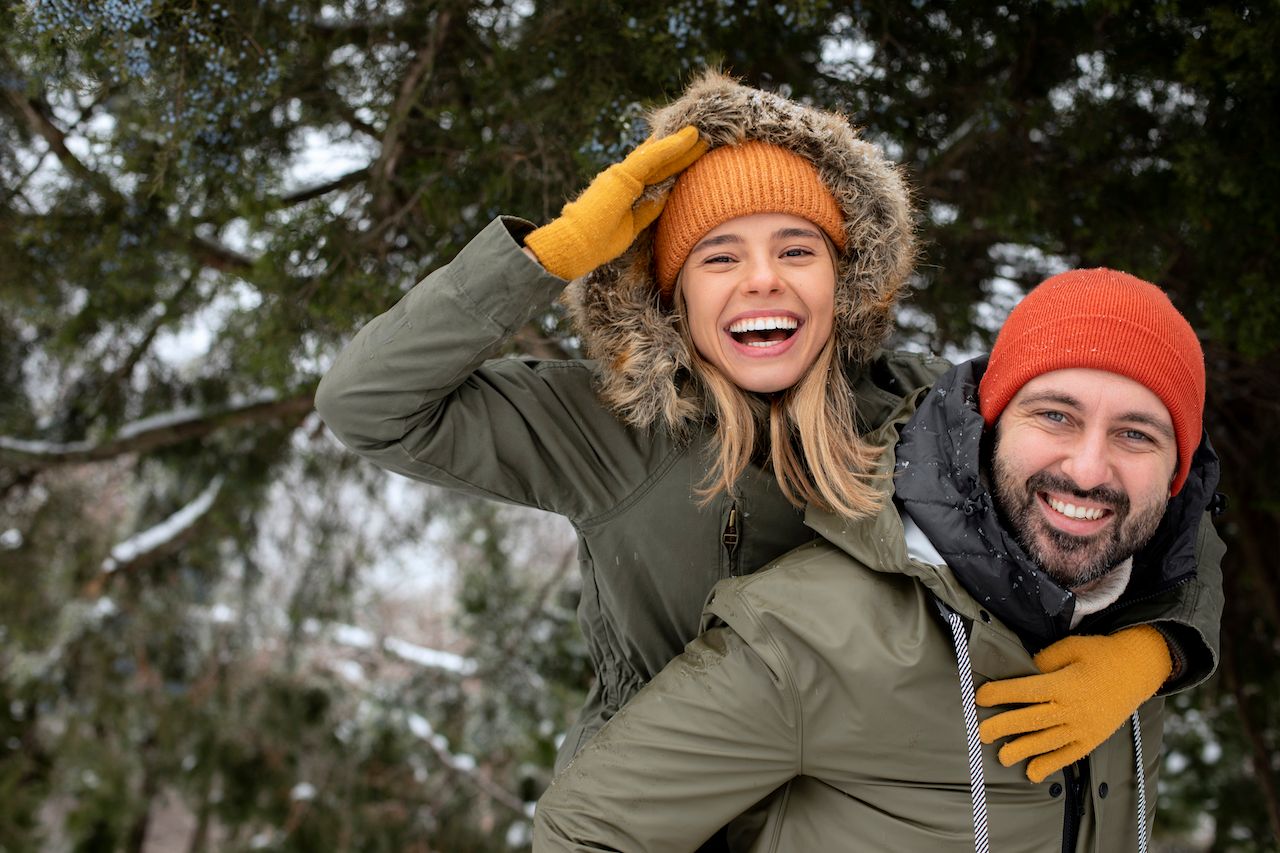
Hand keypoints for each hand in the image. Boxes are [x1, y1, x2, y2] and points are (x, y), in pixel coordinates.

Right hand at [524, 126, 706, 279]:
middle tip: (703, 137)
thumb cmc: (599, 242)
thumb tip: (667, 195)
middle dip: (681, 150)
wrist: (575, 246)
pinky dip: (671, 146)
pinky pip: (652, 157)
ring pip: (658, 154)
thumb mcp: (633, 225)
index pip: (655, 171)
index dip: (674, 161)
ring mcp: (622, 173)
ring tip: (702, 133)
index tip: (693, 153)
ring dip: (682, 143)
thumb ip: (649, 209)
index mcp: (625, 189)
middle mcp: (624, 176)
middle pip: (659, 160)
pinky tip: (689, 137)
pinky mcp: (623, 175)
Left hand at [974, 625, 1171, 782]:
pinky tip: (1032, 772)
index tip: (980, 697)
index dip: (1001, 694)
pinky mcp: (1093, 739)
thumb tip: (1023, 673)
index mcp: (1065, 684)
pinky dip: (1050, 765)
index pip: (1026, 691)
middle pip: (1032, 720)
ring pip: (1048, 742)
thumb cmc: (1101, 654)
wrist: (1139, 669)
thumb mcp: (1071, 647)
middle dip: (1003, 727)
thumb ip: (1045, 661)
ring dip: (1022, 750)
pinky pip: (1069, 755)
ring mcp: (1084, 727)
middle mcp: (1073, 709)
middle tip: (981, 733)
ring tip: (1002, 756)